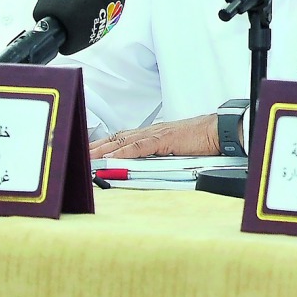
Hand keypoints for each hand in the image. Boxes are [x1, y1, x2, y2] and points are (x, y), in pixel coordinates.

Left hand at [89, 114, 220, 159]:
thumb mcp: (174, 148)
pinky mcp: (165, 139)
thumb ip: (158, 154)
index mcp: (151, 133)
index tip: (87, 152)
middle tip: (77, 156)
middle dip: (95, 148)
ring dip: (104, 150)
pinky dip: (125, 153)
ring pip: (123, 141)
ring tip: (87, 158)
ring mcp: (156, 134)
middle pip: (116, 139)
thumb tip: (144, 166)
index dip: (102, 145)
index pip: (120, 138)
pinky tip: (113, 158)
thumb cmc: (201, 139)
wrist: (219, 130)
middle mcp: (150, 131)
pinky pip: (141, 147)